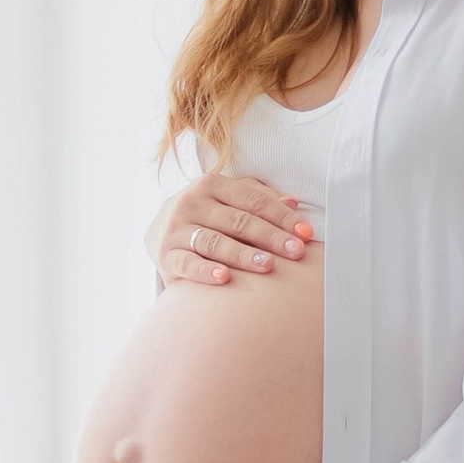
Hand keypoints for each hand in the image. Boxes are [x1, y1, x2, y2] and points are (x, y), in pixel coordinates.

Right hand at [152, 174, 315, 286]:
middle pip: (238, 221)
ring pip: (215, 242)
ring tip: (267, 265)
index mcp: (210, 184)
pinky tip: (224, 278)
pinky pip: (188, 264)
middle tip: (295, 252)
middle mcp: (190, 202)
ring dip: (243, 254)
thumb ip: (258, 198)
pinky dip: (205, 271)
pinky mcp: (166, 255)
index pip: (253, 200)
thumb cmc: (206, 216)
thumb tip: (293, 201)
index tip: (305, 234)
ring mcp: (175, 229)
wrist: (158, 234)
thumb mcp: (228, 201)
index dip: (282, 217)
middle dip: (271, 237)